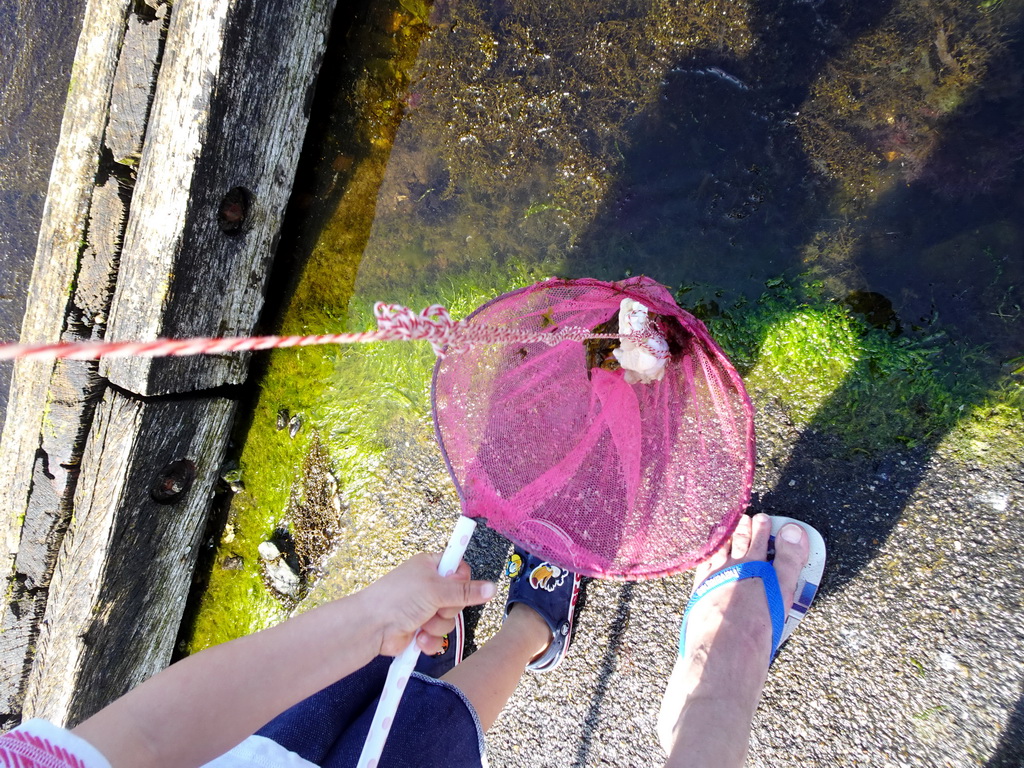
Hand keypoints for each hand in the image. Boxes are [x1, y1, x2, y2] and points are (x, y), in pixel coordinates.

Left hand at [358, 553, 495, 656]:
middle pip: (459, 598)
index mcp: (430, 566)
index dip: (462, 580)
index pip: (460, 568)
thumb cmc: (398, 599)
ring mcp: (425, 608)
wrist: (372, 626)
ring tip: (421, 624)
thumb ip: (466, 591)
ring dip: (437, 626)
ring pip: (450, 620)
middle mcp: (429, 586)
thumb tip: (493, 588)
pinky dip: (430, 641)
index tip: (456, 587)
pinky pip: (439, 637)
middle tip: (435, 607)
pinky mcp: (420, 629)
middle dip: (448, 609)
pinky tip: (418, 639)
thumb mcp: (436, 590)